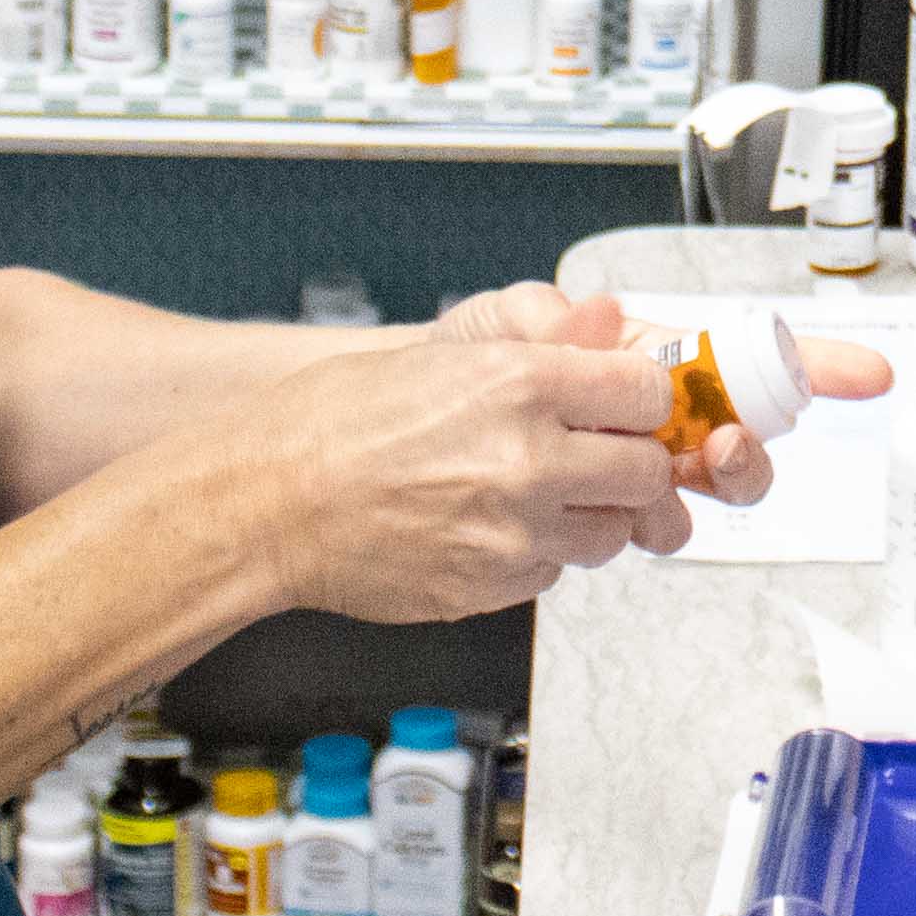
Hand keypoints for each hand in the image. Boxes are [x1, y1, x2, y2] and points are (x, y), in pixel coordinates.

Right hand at [235, 339, 687, 620]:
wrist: (267, 503)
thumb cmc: (336, 422)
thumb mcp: (445, 354)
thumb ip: (544, 348)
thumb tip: (607, 327)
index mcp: (521, 383)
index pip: (648, 393)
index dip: (639, 399)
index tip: (626, 404)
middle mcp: (528, 460)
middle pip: (646, 471)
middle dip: (627, 463)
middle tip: (594, 456)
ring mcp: (512, 533)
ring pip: (610, 533)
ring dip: (590, 515)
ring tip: (536, 494)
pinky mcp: (492, 588)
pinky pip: (553, 572)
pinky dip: (538, 554)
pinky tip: (491, 527)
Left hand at [426, 278, 885, 505]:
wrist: (370, 451)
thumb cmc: (439, 375)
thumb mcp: (490, 328)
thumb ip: (548, 319)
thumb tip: (600, 314)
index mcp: (639, 364)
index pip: (741, 361)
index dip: (813, 368)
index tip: (867, 375)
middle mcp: (640, 428)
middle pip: (733, 448)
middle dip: (744, 454)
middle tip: (723, 446)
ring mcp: (614, 484)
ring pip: (681, 505)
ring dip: (678, 502)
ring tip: (644, 491)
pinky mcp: (576, 533)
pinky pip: (619, 541)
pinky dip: (615, 531)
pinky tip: (576, 516)